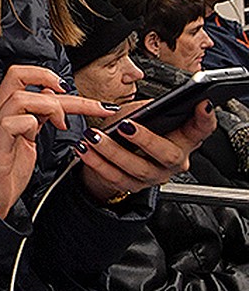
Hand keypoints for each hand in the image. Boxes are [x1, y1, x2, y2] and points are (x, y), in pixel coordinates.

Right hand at [0, 65, 117, 217]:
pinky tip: (37, 135)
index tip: (69, 88)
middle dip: (57, 84)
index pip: (21, 77)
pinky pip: (10, 124)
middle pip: (18, 77)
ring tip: (62, 124)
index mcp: (3, 113)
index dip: (46, 76)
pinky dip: (30, 124)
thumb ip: (37, 118)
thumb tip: (52, 96)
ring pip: (19, 98)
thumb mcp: (27, 141)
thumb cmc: (6, 174)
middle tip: (88, 104)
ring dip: (49, 106)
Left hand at [76, 99, 216, 201]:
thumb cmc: (131, 131)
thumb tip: (147, 107)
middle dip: (145, 139)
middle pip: (167, 154)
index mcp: (183, 140)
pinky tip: (85, 149)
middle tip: (126, 126)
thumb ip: (147, 110)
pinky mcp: (133, 186)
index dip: (205, 119)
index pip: (201, 130)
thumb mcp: (140, 114)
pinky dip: (97, 162)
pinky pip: (114, 176)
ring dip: (112, 150)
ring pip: (136, 167)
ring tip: (93, 136)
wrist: (115, 160)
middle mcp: (173, 162)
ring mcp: (154, 176)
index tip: (202, 104)